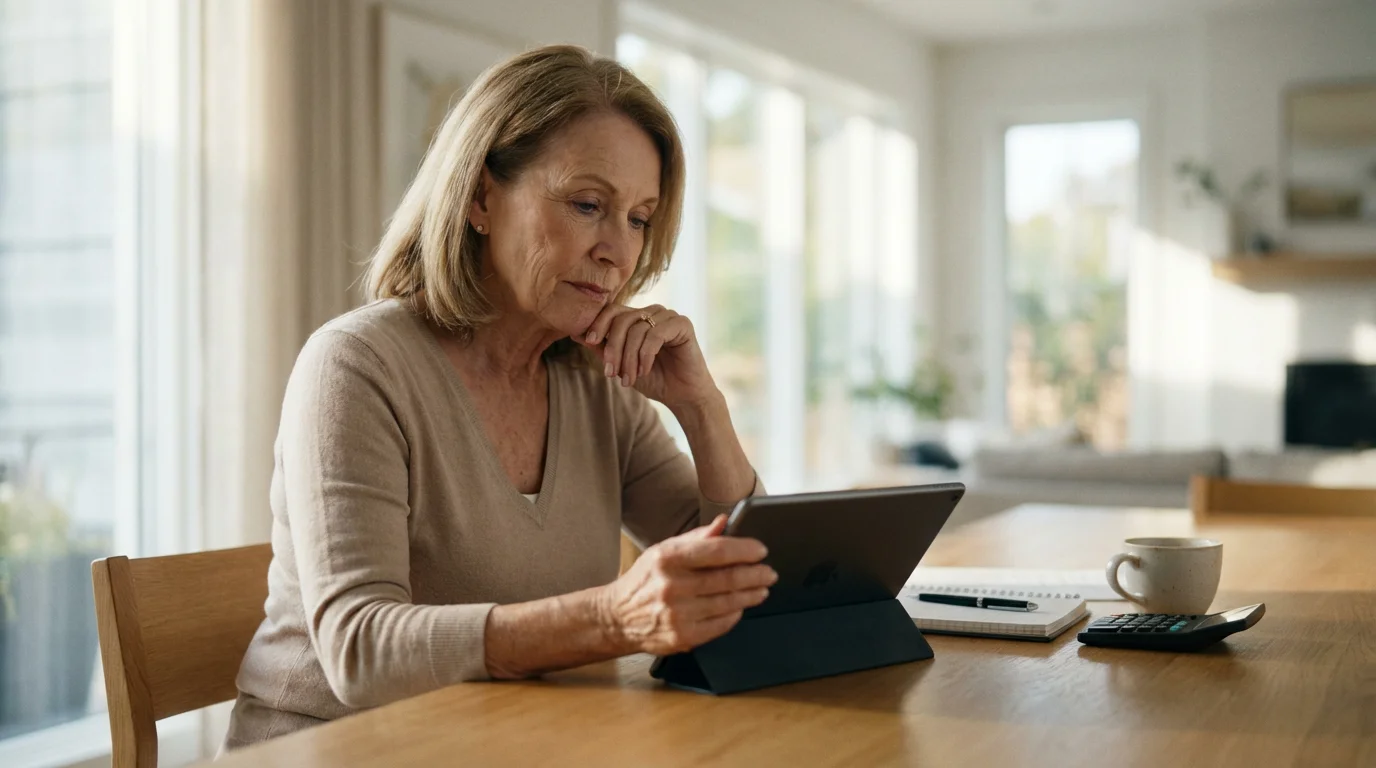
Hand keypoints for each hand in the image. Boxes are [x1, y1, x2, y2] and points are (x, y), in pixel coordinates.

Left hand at [575, 303, 716, 409]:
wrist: (682, 396)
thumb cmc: (653, 380)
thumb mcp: (621, 365)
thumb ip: (602, 349)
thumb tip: (576, 333)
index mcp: (637, 318)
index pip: (612, 310)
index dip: (598, 323)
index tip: (589, 341)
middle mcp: (652, 313)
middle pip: (622, 319)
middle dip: (613, 348)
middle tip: (611, 374)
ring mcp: (668, 316)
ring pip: (637, 329)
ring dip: (629, 358)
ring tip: (629, 379)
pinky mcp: (682, 324)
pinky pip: (655, 334)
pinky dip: (645, 355)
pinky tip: (645, 370)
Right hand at [597, 515, 776, 655]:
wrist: (617, 617)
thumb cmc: (644, 580)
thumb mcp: (663, 550)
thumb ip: (696, 538)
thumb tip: (725, 523)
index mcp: (668, 559)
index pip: (716, 551)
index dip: (744, 550)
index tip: (761, 550)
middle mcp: (672, 586)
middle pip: (727, 579)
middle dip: (755, 574)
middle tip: (769, 572)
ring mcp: (678, 614)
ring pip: (728, 603)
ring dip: (751, 595)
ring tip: (761, 589)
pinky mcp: (682, 637)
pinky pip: (720, 625)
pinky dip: (735, 614)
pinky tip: (740, 606)